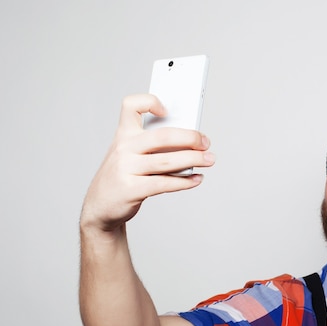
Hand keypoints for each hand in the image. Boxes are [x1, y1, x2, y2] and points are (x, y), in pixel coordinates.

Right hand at [80, 94, 214, 232]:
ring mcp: (126, 168)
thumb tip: (190, 144)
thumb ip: (153, 146)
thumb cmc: (122, 177)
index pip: (131, 106)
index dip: (149, 101)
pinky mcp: (132, 189)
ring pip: (167, 161)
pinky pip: (164, 183)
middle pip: (162, 136)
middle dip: (190, 138)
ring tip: (209, 160)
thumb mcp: (129, 155)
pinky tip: (196, 179)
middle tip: (206, 142)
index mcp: (124, 134)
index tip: (167, 110)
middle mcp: (124, 148)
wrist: (100, 206)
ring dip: (193, 160)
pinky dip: (184, 181)